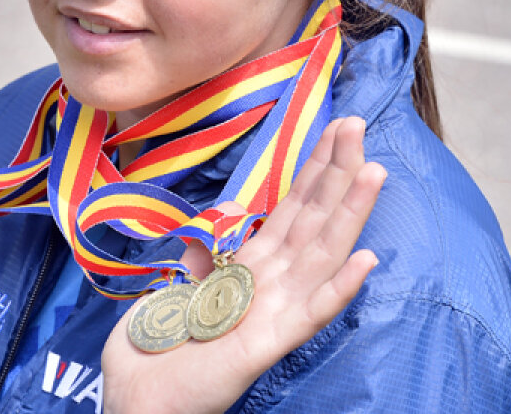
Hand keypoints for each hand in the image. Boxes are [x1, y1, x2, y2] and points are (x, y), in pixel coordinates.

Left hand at [101, 117, 385, 413]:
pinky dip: (339, 288)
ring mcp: (274, 313)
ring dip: (348, 214)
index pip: (291, 209)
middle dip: (336, 172)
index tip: (334, 128)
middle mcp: (271, 285)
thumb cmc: (157, 353)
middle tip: (357, 124)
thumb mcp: (174, 291)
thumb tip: (213, 223)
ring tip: (373, 172)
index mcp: (250, 269)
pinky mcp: (268, 344)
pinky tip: (366, 261)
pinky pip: (310, 313)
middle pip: (313, 219)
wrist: (138, 404)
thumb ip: (199, 258)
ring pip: (321, 255)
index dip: (313, 169)